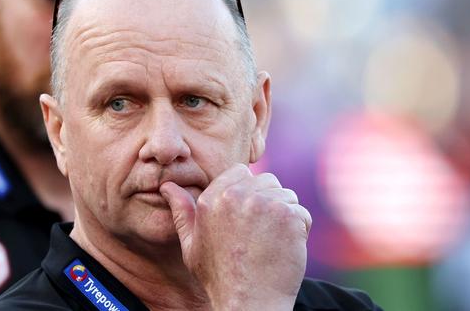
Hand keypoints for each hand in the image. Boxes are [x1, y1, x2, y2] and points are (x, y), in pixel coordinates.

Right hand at [160, 164, 311, 309]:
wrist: (248, 302)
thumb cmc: (219, 276)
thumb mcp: (191, 244)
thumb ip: (182, 211)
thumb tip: (168, 186)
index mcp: (211, 198)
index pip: (240, 172)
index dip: (248, 192)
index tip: (248, 217)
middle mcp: (236, 196)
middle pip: (266, 180)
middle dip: (268, 201)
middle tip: (260, 234)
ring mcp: (264, 203)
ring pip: (286, 195)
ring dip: (284, 216)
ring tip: (271, 243)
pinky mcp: (287, 215)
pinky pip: (301, 212)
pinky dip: (299, 230)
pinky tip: (284, 249)